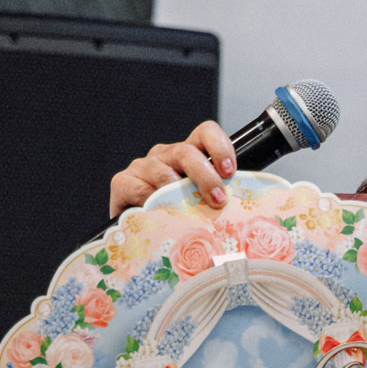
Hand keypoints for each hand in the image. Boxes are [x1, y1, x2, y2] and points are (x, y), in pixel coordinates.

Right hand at [109, 121, 234, 217]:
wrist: (140, 234)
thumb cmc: (175, 218)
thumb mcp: (200, 204)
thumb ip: (217, 198)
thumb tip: (244, 209)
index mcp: (188, 154)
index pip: (205, 133)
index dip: (220, 146)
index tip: (230, 171)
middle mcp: (165, 155)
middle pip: (187, 152)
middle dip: (205, 176)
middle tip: (218, 200)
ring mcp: (143, 167)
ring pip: (163, 171)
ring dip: (178, 192)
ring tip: (187, 211)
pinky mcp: (122, 182)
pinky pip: (137, 187)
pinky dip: (149, 200)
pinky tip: (157, 212)